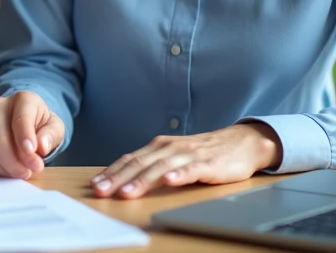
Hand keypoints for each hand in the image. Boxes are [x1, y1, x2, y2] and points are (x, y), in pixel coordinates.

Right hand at [0, 91, 64, 179]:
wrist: (28, 122)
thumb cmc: (42, 125)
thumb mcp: (55, 128)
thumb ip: (50, 135)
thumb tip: (41, 146)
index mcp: (24, 99)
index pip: (21, 119)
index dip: (25, 138)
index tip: (32, 155)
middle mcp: (0, 104)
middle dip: (13, 159)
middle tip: (27, 173)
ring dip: (4, 166)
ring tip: (20, 172)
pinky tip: (7, 171)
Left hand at [91, 123, 283, 198]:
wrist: (240, 142)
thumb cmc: (203, 153)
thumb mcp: (173, 156)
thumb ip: (152, 165)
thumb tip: (123, 179)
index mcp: (158, 146)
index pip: (130, 159)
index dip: (111, 172)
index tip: (94, 185)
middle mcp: (170, 148)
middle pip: (139, 164)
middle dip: (118, 178)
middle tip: (101, 191)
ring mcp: (189, 155)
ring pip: (161, 168)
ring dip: (142, 180)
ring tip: (127, 192)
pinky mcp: (209, 163)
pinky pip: (192, 169)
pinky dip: (180, 175)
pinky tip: (170, 181)